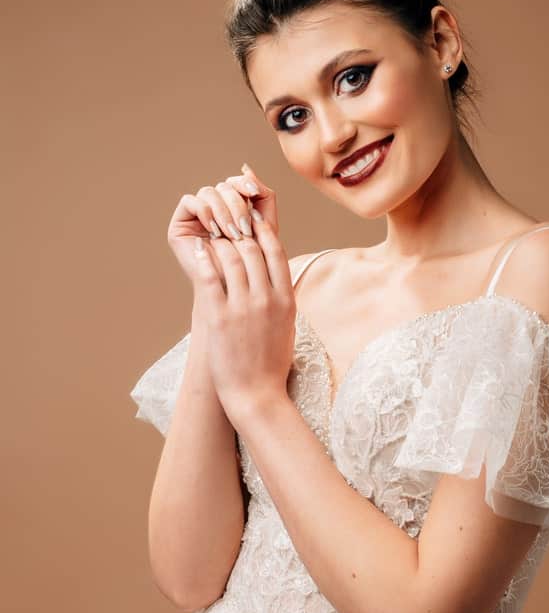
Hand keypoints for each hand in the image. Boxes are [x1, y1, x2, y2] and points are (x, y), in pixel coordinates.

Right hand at [167, 163, 278, 289]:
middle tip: (244, 228)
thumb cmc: (256, 267)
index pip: (237, 183)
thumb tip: (247, 168)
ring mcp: (196, 218)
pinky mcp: (179, 226)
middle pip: (224, 186)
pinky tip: (215, 230)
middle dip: (237, 204)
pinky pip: (190, 201)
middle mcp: (214, 210)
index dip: (245, 184)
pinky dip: (205, 211)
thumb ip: (263, 198)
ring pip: (209, 191)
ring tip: (232, 234)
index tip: (255, 193)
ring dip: (223, 210)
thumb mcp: (266, 229)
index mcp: (233, 208)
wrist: (238, 296)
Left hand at [191, 164, 294, 424]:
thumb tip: (275, 276)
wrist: (256, 393)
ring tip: (210, 230)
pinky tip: (197, 247)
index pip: (275, 252)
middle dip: (237, 230)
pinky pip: (210, 277)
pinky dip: (203, 258)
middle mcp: (266, 298)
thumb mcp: (286, 326)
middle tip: (225, 220)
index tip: (251, 219)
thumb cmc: (271, 362)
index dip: (262, 230)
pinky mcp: (219, 316)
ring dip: (219, 240)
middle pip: (252, 249)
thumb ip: (282, 298)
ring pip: (231, 258)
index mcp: (285, 299)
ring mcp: (243, 306)